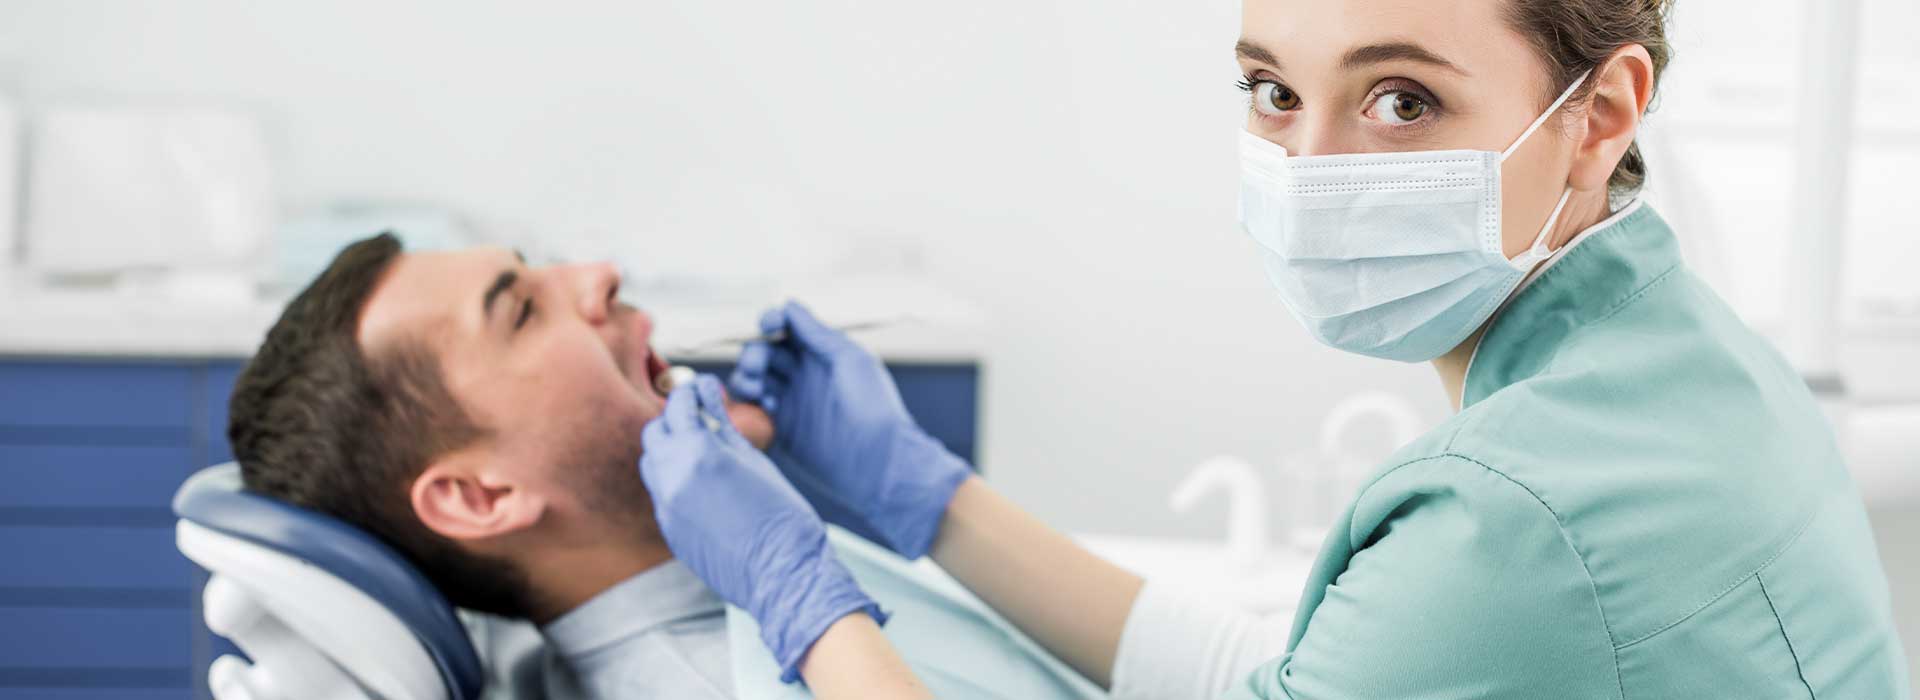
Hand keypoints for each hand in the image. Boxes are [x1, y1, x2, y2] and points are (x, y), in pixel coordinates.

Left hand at [639, 375, 885, 681]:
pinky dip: (673, 481)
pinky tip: (702, 486)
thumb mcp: (756, 461)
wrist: (783, 573)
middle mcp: (673, 477)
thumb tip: (709, 398)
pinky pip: (660, 494)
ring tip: (700, 453)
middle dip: (674, 420)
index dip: (690, 392)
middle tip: (700, 419)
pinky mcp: (669, 530)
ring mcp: (667, 507)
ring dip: (669, 450)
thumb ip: (725, 428)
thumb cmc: (782, 516)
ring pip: (651, 464)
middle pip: (655, 432)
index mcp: (699, 453)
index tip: (702, 389)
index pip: (678, 405)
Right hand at [727, 302, 970, 558]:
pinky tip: (760, 409)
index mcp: (823, 354)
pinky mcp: (782, 431)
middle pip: (765, 353)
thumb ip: (818, 334)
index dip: (771, 322)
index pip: (787, 329)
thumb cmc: (873, 407)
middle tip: (755, 368)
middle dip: (754, 354)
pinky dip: (747, 406)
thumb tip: (789, 305)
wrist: (878, 464)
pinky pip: (754, 412)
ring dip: (745, 379)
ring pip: (754, 381)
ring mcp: (792, 403)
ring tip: (753, 389)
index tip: (765, 326)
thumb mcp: (850, 361)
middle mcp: (805, 375)